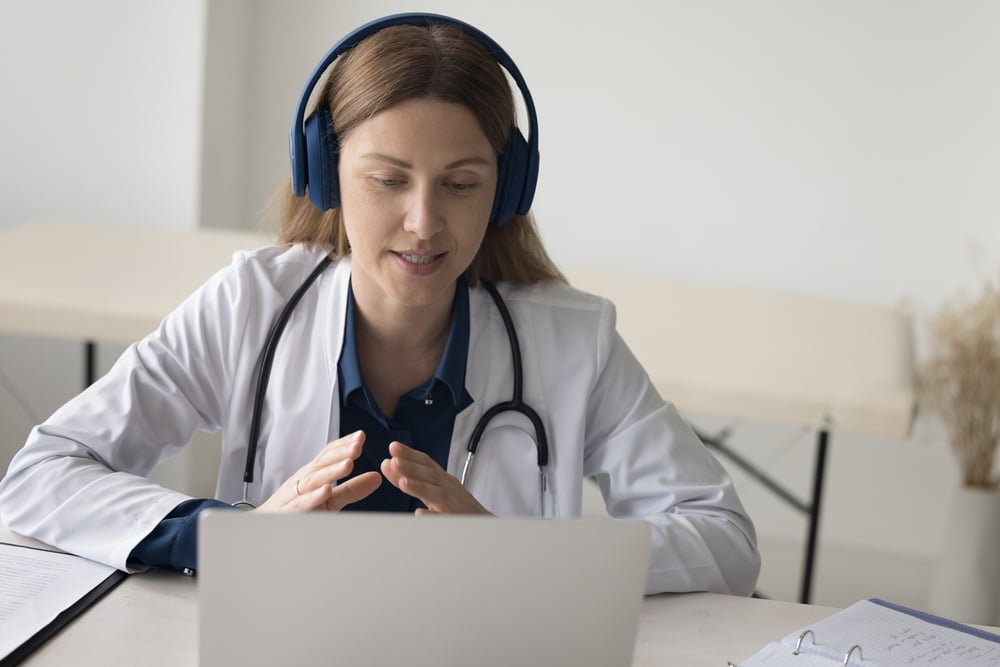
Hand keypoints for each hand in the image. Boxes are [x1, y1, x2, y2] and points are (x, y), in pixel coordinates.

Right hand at [255, 430, 380, 512]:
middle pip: (321, 463)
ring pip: (313, 481)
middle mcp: (303, 480)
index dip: (343, 444)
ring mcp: (294, 495)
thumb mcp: (330, 499)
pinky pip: (301, 503)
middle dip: (340, 453)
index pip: (328, 454)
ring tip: (349, 464)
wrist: (266, 529)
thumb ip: (352, 489)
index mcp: (313, 474)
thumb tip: (377, 477)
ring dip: (331, 471)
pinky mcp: (289, 513)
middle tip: (358, 445)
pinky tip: (326, 491)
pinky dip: (313, 497)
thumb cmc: (300, 510)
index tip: (361, 436)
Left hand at [380, 441, 490, 514]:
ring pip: (436, 494)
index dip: (410, 454)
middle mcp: (448, 488)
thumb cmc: (455, 505)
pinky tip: (419, 514)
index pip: (426, 463)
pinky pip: (445, 519)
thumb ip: (410, 477)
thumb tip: (387, 464)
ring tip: (403, 483)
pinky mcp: (458, 521)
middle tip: (393, 461)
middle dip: (411, 467)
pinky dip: (433, 516)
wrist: (484, 524)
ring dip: (419, 487)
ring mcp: (454, 504)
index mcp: (441, 479)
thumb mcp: (433, 488)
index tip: (393, 447)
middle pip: (430, 475)